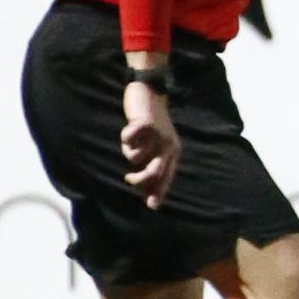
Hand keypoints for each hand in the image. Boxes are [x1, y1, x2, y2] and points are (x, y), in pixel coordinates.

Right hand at [120, 71, 181, 204]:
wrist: (151, 92)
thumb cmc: (152, 124)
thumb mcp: (157, 145)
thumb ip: (153, 165)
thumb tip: (148, 194)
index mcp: (173, 151)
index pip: (167, 176)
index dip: (159, 191)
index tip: (151, 205)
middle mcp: (167, 145)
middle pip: (154, 172)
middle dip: (140, 180)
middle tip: (129, 178)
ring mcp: (157, 134)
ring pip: (136, 156)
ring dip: (128, 152)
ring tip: (130, 143)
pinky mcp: (144, 123)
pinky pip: (129, 139)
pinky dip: (125, 139)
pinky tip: (128, 132)